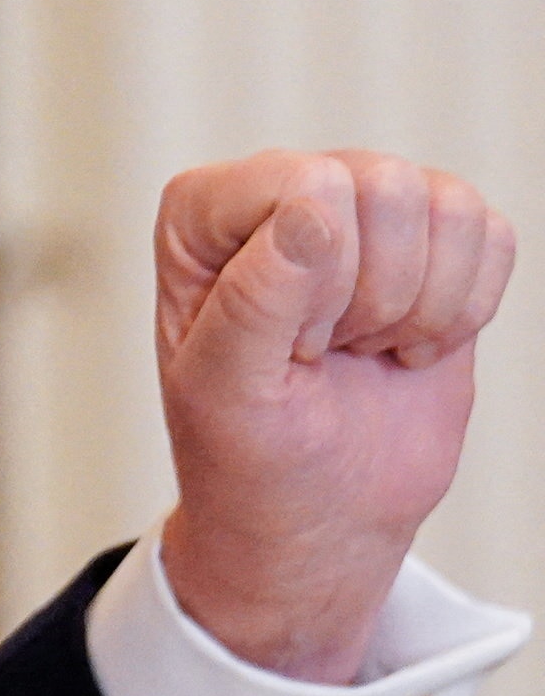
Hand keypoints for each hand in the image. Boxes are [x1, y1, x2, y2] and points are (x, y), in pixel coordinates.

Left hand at [154, 150, 512, 683]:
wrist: (319, 510)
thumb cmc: (248, 452)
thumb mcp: (225, 390)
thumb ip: (255, 297)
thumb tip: (316, 211)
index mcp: (203, 213)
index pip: (307, 185)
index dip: (319, 280)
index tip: (290, 346)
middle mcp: (282, 190)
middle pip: (385, 187)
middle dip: (374, 296)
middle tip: (327, 351)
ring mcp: (362, 210)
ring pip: (447, 206)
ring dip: (421, 306)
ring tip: (364, 347)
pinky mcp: (432, 243)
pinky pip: (492, 235)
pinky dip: (466, 310)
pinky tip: (410, 347)